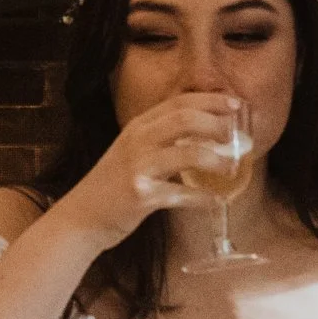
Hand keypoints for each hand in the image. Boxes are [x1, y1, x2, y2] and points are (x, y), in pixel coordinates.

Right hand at [46, 93, 241, 248]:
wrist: (81, 217)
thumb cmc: (112, 186)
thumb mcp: (132, 152)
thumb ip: (160, 140)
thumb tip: (203, 136)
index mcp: (138, 127)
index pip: (179, 102)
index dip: (210, 101)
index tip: (235, 105)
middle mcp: (137, 141)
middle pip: (185, 119)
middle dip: (217, 124)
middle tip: (236, 137)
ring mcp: (138, 168)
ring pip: (188, 153)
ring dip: (217, 160)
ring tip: (231, 167)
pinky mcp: (141, 196)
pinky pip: (182, 195)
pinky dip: (203, 199)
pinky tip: (216, 202)